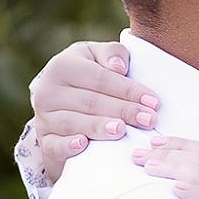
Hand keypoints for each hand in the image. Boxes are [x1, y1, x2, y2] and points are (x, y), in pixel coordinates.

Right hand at [28, 39, 158, 185]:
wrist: (59, 103)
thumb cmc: (88, 76)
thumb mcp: (97, 57)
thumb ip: (112, 54)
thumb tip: (119, 67)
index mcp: (63, 65)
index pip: (100, 78)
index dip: (128, 90)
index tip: (154, 102)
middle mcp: (48, 90)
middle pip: (90, 101)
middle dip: (123, 111)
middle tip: (149, 120)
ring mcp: (44, 117)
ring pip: (73, 122)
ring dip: (98, 127)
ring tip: (121, 130)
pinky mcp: (44, 141)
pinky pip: (54, 144)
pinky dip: (68, 145)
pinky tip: (83, 144)